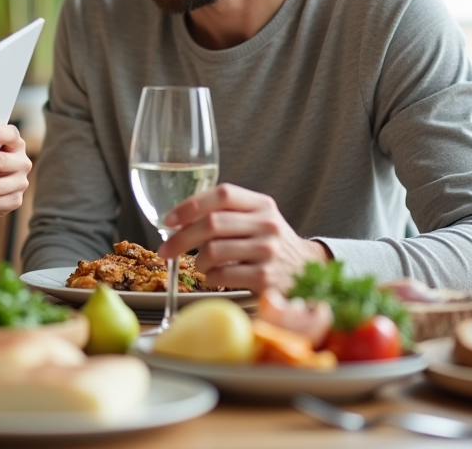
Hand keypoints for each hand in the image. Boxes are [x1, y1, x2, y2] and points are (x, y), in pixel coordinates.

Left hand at [158, 182, 329, 291]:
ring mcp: (268, 251)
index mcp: (261, 204)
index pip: (222, 193)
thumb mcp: (257, 219)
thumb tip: (178, 220)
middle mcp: (267, 224)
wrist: (306, 271)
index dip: (190, 205)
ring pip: (213, 251)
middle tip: (165, 250)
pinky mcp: (266, 278)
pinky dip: (210, 278)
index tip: (169, 219)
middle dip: (180, 238)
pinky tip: (216, 277)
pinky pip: (221, 275)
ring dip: (198, 261)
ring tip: (202, 265)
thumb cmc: (270, 244)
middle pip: (211, 224)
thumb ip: (226, 212)